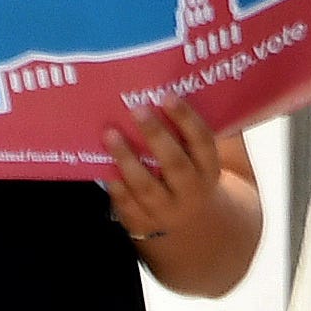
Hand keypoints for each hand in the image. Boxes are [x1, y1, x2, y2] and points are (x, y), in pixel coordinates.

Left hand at [104, 99, 234, 253]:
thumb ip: (199, 129)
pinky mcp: (142, 223)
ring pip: (147, 186)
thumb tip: (188, 83)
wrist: (192, 227)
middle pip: (175, 164)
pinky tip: (101, 165)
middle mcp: (191, 191)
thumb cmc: (193, 174)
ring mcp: (166, 210)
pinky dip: (115, 185)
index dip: (186, 119)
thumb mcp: (206, 158)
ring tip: (110, 133)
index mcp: (209, 170)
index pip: (203, 142)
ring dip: (127, 159)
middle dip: (156, 136)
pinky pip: (127, 204)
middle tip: (137, 109)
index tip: (168, 96)